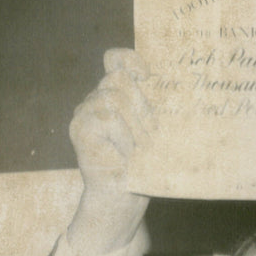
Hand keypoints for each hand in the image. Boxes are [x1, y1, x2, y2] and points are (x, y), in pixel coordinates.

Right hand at [67, 49, 155, 254]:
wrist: (123, 197)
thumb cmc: (143, 166)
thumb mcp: (154, 132)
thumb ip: (154, 107)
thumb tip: (176, 87)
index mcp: (116, 96)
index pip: (116, 61)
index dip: (130, 59)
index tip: (147, 74)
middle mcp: (97, 99)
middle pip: (120, 80)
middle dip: (142, 110)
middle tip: (149, 139)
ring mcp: (84, 111)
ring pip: (115, 99)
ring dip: (134, 128)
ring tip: (137, 152)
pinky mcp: (79, 126)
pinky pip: (109, 117)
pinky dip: (123, 138)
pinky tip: (123, 156)